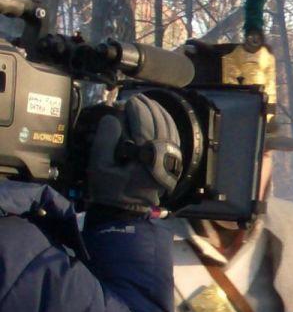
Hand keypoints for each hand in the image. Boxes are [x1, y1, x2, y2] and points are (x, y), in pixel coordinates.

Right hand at [86, 94, 182, 212]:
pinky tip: (158, 119)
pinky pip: (173, 139)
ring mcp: (171, 161)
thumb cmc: (110, 190)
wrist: (125, 212)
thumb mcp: (99, 166)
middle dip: (149, 108)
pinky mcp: (172, 165)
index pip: (145, 123)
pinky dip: (167, 126)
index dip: (136, 109)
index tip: (125, 101)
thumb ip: (105, 140)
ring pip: (170, 130)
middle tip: (135, 99)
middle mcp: (164, 156)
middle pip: (161, 123)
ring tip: (146, 104)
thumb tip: (113, 117)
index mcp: (148, 156)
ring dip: (159, 114)